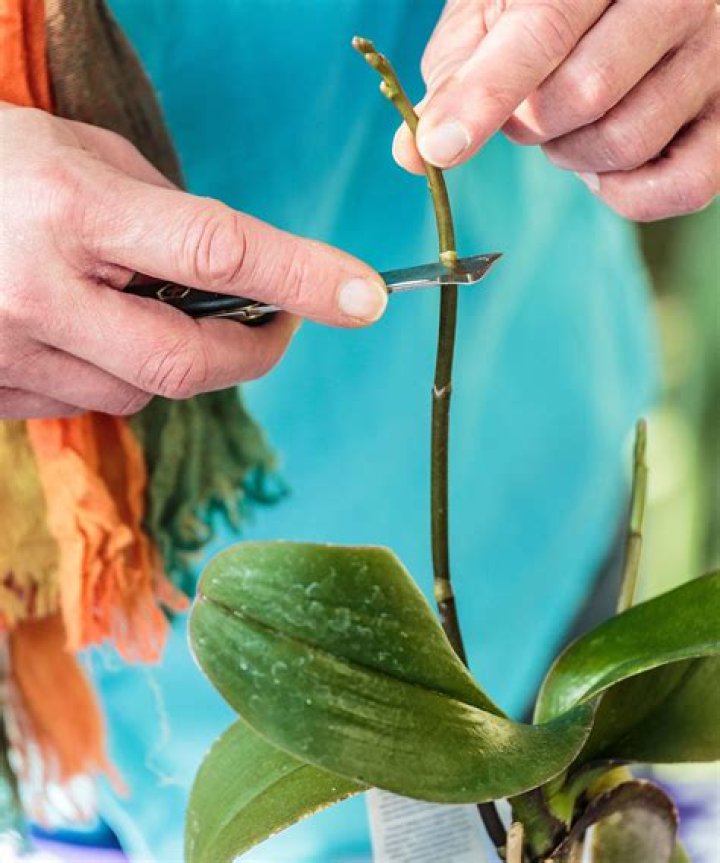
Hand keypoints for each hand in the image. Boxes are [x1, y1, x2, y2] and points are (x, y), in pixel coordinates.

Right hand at [0, 105, 386, 418]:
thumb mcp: (77, 152)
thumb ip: (163, 213)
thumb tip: (235, 270)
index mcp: (66, 209)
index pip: (215, 252)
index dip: (301, 276)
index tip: (366, 296)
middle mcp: (36, 292)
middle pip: (186, 361)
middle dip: (254, 352)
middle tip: (280, 323)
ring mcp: (10, 355)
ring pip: (141, 391)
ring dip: (177, 357)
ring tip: (153, 306)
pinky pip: (92, 402)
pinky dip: (118, 371)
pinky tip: (96, 330)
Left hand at [394, 0, 718, 220]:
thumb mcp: (499, 6)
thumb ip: (458, 71)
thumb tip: (413, 154)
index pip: (542, 30)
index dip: (485, 95)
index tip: (439, 146)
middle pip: (584, 96)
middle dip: (530, 124)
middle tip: (526, 108)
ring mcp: (718, 55)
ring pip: (625, 142)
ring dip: (571, 156)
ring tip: (568, 121)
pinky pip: (680, 187)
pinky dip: (626, 195)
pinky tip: (604, 165)